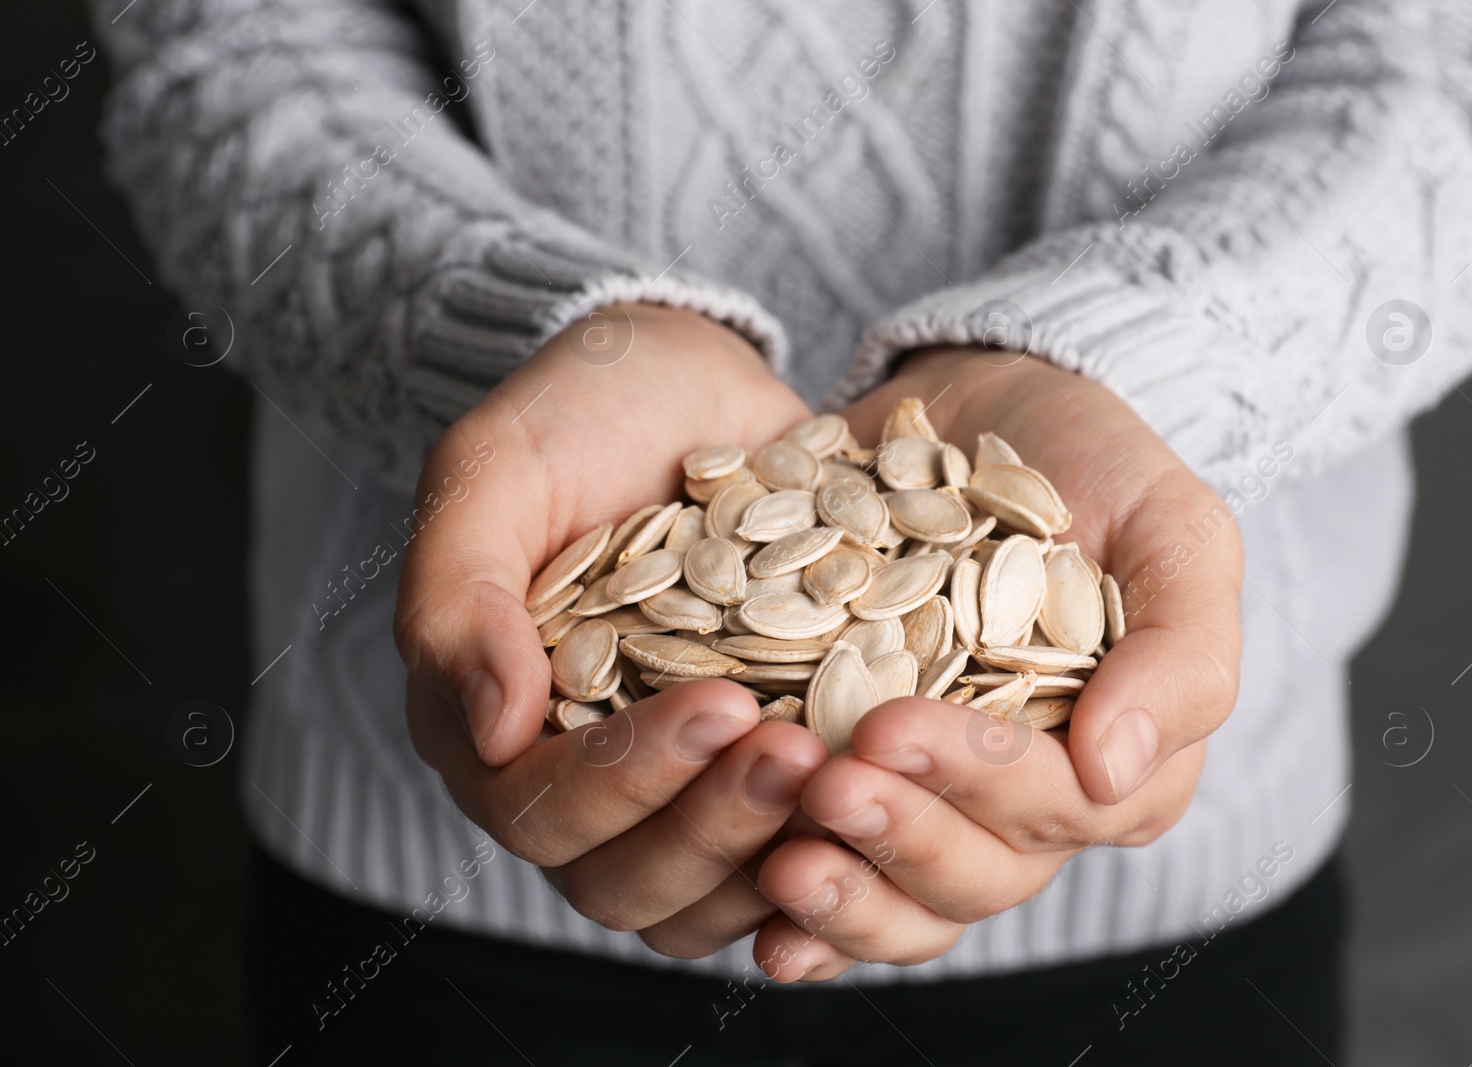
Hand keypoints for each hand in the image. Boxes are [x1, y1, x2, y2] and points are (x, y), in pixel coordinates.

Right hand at [396, 303, 828, 954]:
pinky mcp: (751, 774)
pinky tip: (888, 793)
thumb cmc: (581, 412)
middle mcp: (575, 777)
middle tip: (799, 753)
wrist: (694, 384)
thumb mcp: (497, 470)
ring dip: (773, 854)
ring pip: (703, 899)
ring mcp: (671, 788)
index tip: (724, 705)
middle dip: (712, 830)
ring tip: (846, 771)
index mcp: (493, 724)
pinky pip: (782, 861)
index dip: (625, 778)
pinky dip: (831, 847)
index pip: (537, 808)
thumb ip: (459, 596)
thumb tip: (492, 733)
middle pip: (622, 883)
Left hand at [750, 348, 1243, 980]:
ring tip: (778, 864)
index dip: (975, 779)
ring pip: (908, 899)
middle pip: (978, 872)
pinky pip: (841, 871)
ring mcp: (936, 795)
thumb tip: (1114, 771)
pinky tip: (755, 923)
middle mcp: (1025, 798)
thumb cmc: (1097, 464)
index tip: (888, 729)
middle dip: (900, 838)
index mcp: (1114, 756)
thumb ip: (1182, 651)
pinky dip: (804, 916)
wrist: (982, 404)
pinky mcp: (856, 770)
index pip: (1058, 805)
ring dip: (847, 898)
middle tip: (825, 786)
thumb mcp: (1174, 530)